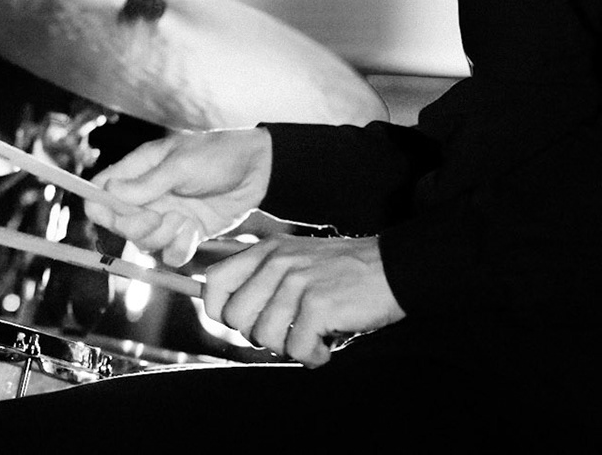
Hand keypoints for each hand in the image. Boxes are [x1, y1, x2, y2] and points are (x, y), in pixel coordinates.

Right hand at [87, 128, 271, 265]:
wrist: (259, 169)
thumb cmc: (217, 155)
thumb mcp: (180, 165)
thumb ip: (146, 184)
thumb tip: (109, 193)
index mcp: (137, 171)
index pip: (100, 193)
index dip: (101, 208)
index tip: (117, 214)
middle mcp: (147, 196)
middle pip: (119, 224)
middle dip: (136, 226)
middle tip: (159, 217)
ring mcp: (166, 216)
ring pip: (143, 243)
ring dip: (160, 238)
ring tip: (184, 222)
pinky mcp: (187, 233)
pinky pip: (171, 254)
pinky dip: (179, 249)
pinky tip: (194, 232)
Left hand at [204, 234, 404, 365]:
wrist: (393, 268)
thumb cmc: (343, 272)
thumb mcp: (296, 259)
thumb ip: (263, 278)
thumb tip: (231, 314)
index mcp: (266, 251)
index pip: (214, 281)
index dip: (219, 310)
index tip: (240, 323)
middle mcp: (276, 264)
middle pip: (236, 317)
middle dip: (258, 335)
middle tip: (286, 333)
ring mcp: (296, 283)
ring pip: (264, 336)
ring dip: (288, 347)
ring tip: (310, 337)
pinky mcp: (318, 305)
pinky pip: (296, 349)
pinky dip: (312, 356)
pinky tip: (325, 346)